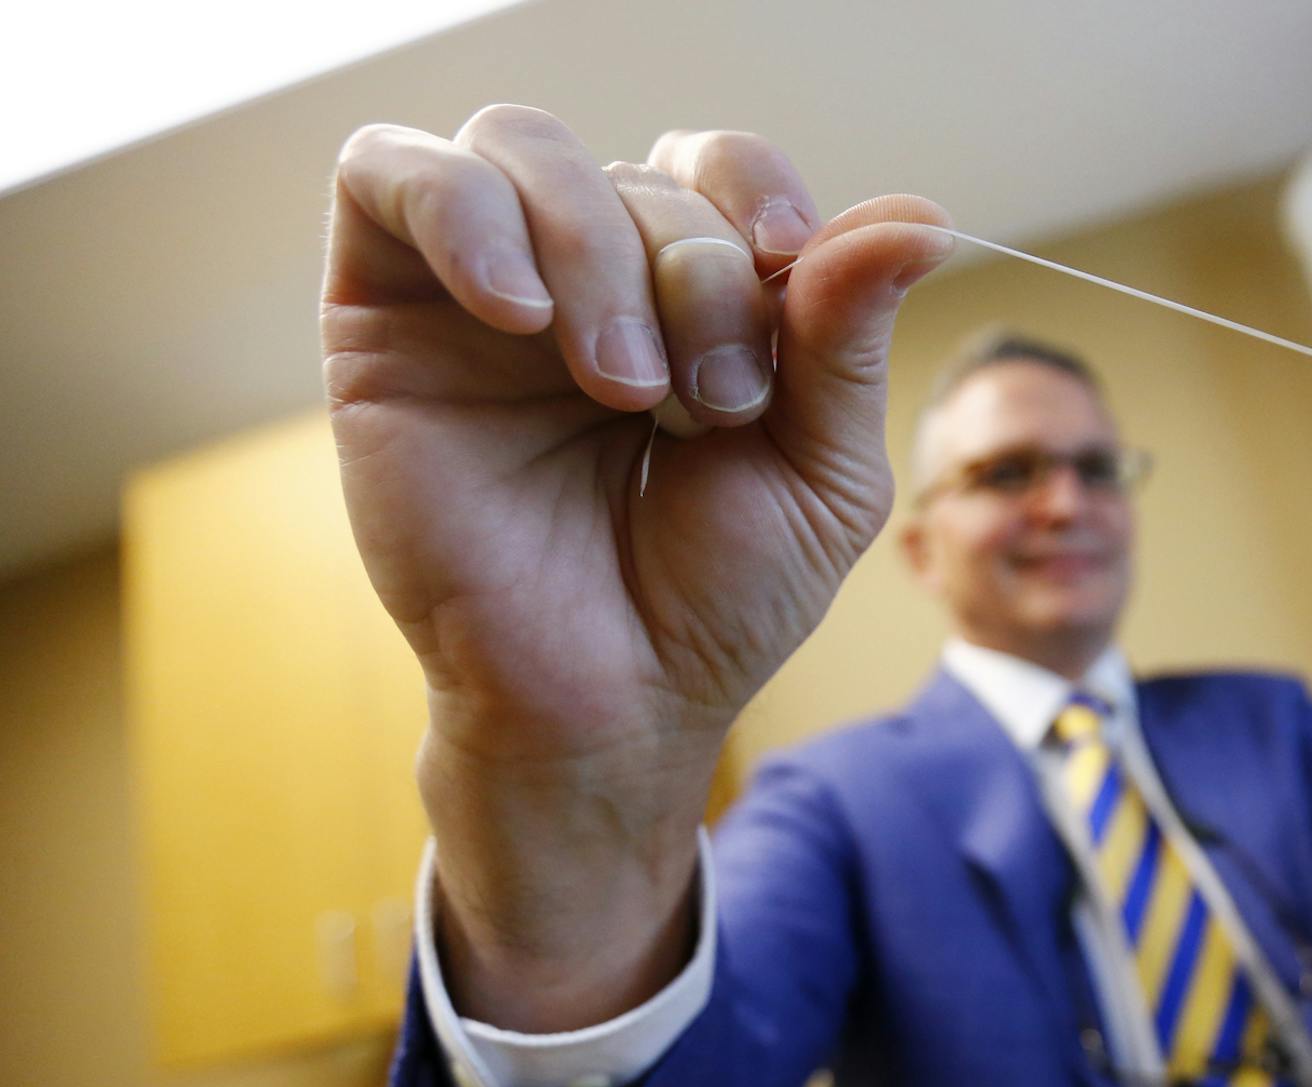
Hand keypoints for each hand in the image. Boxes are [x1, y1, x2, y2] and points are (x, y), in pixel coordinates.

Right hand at [321, 106, 952, 1026]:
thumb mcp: (822, 473)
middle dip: (695, 274)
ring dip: (593, 247)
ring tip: (622, 386)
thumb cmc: (715, 602)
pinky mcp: (382, 318)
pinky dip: (463, 214)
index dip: (755, 190)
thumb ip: (851, 339)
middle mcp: (589, 275)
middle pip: (640, 171)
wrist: (608, 706)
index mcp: (695, 296)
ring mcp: (482, 289)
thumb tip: (919, 218)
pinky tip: (519, 317)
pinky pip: (389, 173)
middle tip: (705, 403)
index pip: (720, 164)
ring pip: (522, 145)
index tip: (786, 264)